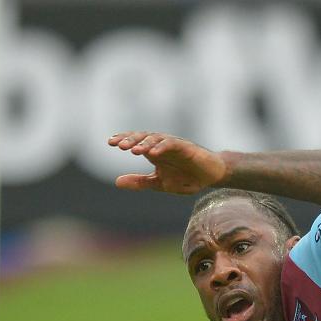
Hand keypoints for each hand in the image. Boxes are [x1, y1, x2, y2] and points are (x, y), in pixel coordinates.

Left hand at [108, 131, 227, 193]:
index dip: (123, 140)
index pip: (135, 142)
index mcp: (154, 152)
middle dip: (130, 140)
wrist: (210, 176)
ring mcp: (174, 144)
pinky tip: (152, 153)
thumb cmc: (186, 177)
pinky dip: (161, 146)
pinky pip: (172, 143)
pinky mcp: (186, 147)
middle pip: (143, 137)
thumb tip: (117, 182)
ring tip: (133, 150)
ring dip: (144, 143)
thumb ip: (140, 182)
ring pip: (156, 138)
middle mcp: (161, 145)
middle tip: (118, 145)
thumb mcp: (159, 183)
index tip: (110, 143)